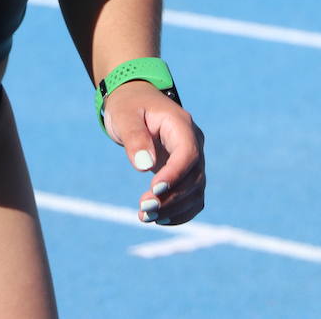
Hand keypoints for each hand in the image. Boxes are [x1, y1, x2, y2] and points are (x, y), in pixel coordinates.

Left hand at [101, 81, 204, 225]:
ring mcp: (193, 158)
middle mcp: (193, 142)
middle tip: (143, 210)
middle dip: (171, 198)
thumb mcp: (125, 116)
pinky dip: (180, 212)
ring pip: (195, 191)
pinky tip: (160, 220)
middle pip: (194, 177)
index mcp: (181, 124)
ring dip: (174, 209)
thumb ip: (134, 138)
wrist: (135, 101)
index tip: (153, 191)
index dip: (175, 175)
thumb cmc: (128, 106)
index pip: (187, 154)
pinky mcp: (187, 172)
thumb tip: (144, 165)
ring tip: (145, 217)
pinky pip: (193, 197)